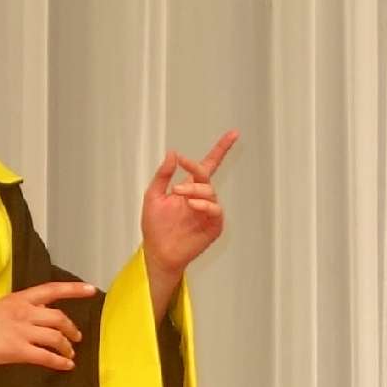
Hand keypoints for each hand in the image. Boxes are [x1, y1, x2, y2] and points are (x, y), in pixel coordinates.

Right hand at [0, 281, 96, 369]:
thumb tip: (39, 318)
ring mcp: (21, 331)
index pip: (52, 290)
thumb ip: (22, 310)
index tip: (91, 290)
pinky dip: (60, 362)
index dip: (74, 289)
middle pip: (59, 317)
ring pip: (56, 337)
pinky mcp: (17, 350)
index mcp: (19, 299)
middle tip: (76, 338)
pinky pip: (46, 357)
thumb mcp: (1, 307)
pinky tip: (66, 366)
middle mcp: (23, 312)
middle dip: (72, 329)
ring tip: (70, 355)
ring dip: (67, 347)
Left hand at [142, 130, 238, 275]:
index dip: (221, 149)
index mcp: (189, 188)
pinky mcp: (213, 226)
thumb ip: (162, 175)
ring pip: (210, 192)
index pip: (208, 164)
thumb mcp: (153, 196)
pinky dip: (205, 205)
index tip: (233, 134)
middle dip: (195, 172)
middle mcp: (201, 198)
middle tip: (176, 185)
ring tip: (180, 197)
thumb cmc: (155, 227)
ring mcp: (208, 212)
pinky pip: (215, 211)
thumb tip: (173, 154)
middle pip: (206, 176)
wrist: (158, 252)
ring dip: (195, 190)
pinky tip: (192, 206)